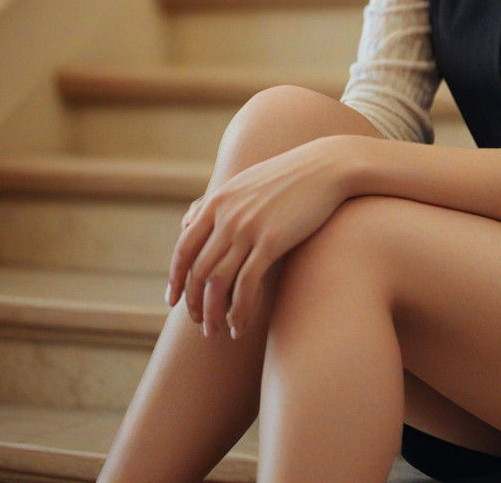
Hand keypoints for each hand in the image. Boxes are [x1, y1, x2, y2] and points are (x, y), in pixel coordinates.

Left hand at [166, 136, 352, 338]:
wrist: (326, 166)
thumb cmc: (289, 176)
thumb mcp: (247, 183)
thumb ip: (220, 204)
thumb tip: (192, 223)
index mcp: (218, 201)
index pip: (183, 248)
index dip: (175, 278)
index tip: (173, 300)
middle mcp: (227, 216)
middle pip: (198, 271)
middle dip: (195, 304)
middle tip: (200, 325)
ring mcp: (248, 228)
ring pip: (217, 283)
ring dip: (213, 314)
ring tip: (217, 333)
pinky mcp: (272, 241)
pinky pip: (246, 285)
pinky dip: (239, 311)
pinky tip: (240, 326)